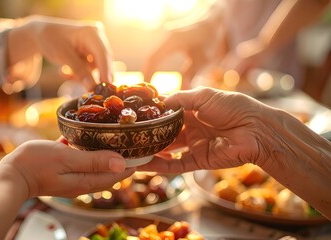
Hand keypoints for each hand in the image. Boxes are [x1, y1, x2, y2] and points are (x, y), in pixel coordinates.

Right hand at [1, 140, 134, 197]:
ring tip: (114, 136)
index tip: (143, 152)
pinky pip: (80, 158)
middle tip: (132, 140)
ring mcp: (71, 176)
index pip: (116, 175)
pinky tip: (87, 135)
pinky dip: (87, 149)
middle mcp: (81, 181)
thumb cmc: (36, 164)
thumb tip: (122, 164)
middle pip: (108, 171)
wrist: (10, 174)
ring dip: (105, 153)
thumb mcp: (66, 159)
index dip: (131, 165)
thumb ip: (93, 161)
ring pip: (95, 164)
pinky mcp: (62, 169)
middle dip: (122, 158)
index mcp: (86, 181)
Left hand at [8, 16, 112, 88]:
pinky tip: (64, 72)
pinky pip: (90, 70)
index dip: (105, 71)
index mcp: (92, 33)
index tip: (107, 86)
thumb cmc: (51, 40)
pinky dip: (80, 75)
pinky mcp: (91, 56)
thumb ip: (79, 70)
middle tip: (93, 93)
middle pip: (104, 62)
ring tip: (66, 74)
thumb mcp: (63, 55)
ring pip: (97, 69)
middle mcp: (97, 39)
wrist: (42, 34)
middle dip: (98, 77)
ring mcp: (95, 48)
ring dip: (84, 76)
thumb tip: (92, 87)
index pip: (103, 54)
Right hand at [137, 87, 268, 172]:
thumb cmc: (234, 107)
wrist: (257, 131)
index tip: (135, 114)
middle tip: (130, 135)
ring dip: (151, 151)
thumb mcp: (205, 96)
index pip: (168, 113)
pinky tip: (144, 165)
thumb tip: (160, 101)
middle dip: (149, 134)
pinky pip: (176, 166)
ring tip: (132, 150)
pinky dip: (161, 166)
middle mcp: (192, 128)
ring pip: (168, 150)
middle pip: (165, 132)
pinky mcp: (199, 161)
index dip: (154, 114)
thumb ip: (181, 98)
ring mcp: (194, 145)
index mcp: (194, 110)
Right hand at [143, 25, 210, 85]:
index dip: (148, 74)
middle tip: (148, 91)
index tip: (149, 89)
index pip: (153, 60)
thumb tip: (181, 91)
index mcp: (173, 40)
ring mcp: (166, 36)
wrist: (213, 21)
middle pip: (151, 58)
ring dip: (151, 69)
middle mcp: (166, 36)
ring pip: (153, 55)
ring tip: (151, 84)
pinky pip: (158, 52)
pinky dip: (155, 64)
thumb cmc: (209, 40)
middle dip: (148, 74)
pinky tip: (156, 74)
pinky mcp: (167, 38)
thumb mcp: (202, 59)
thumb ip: (190, 75)